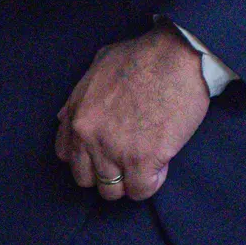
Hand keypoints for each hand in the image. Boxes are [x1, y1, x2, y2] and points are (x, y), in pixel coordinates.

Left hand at [56, 22, 210, 201]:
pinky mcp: (143, 160)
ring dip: (129, 180)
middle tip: (129, 158)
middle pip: (87, 179)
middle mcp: (89, 137)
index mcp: (77, 115)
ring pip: (112, 191)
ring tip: (148, 163)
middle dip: (107, 171)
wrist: (179, 53)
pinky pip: (140, 190)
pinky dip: (151, 182)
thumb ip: (80, 95)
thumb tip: (65, 117)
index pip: (67, 156)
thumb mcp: (99, 64)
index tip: (105, 151)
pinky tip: (162, 164)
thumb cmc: (145, 53)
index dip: (88, 156)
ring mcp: (115, 151)